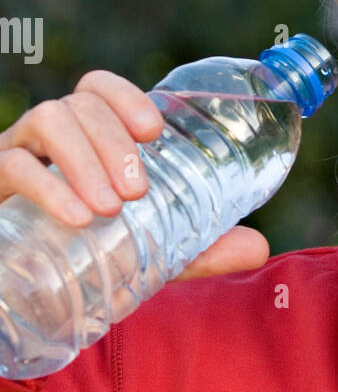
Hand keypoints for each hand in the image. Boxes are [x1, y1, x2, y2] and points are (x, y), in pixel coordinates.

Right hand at [0, 69, 269, 279]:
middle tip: (139, 192)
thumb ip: (197, 250)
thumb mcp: (145, 255)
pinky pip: (11, 166)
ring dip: (85, 157)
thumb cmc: (81, 263)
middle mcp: (46, 140)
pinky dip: (47, 187)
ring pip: (47, 120)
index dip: (125, 97)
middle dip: (114, 139)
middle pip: (79, 104)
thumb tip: (259, 247)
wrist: (15, 300)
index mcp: (83, 141)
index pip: (98, 90)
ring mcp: (14, 157)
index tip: (154, 131)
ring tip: (112, 207)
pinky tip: (76, 218)